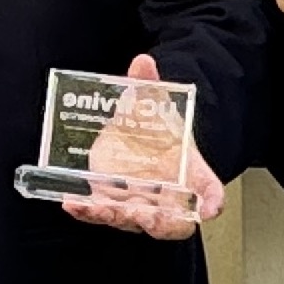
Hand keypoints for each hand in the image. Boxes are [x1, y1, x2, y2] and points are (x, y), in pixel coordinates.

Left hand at [60, 53, 223, 243]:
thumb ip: (149, 86)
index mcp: (190, 177)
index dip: (211, 203)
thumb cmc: (156, 132)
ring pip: (130, 220)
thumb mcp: (154, 106)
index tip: (209, 209)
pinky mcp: (110, 203)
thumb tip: (142, 61)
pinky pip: (98, 213)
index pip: (209, 194)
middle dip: (158, 221)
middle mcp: (166, 198)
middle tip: (148, 215)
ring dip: (115, 216)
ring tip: (100, 208)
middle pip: (169, 222)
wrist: (135, 140)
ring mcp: (137, 204)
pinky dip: (85, 211)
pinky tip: (71, 204)